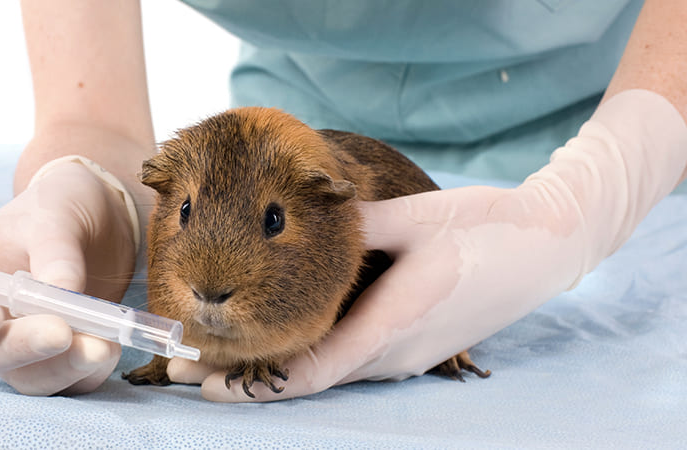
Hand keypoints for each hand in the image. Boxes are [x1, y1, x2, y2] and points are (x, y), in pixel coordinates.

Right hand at [0, 152, 136, 395]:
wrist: (98, 219)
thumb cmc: (58, 209)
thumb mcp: (55, 215)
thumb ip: (55, 251)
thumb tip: (64, 294)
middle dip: (25, 347)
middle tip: (62, 332)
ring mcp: (24, 345)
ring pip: (30, 378)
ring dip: (64, 368)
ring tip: (103, 345)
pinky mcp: (64, 357)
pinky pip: (71, 381)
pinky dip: (91, 372)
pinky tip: (112, 347)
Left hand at [166, 89, 686, 401]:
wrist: (547, 245)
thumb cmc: (484, 228)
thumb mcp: (413, 218)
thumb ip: (351, 225)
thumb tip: (298, 214)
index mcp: (391, 324)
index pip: (308, 372)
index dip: (249, 382)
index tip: (200, 378)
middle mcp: (393, 354)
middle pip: (307, 379)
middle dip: (245, 377)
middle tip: (186, 364)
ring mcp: (405, 356)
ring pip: (328, 373)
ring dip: (274, 368)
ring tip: (221, 351)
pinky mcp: (412, 346)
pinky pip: (351, 360)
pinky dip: (309, 357)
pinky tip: (285, 335)